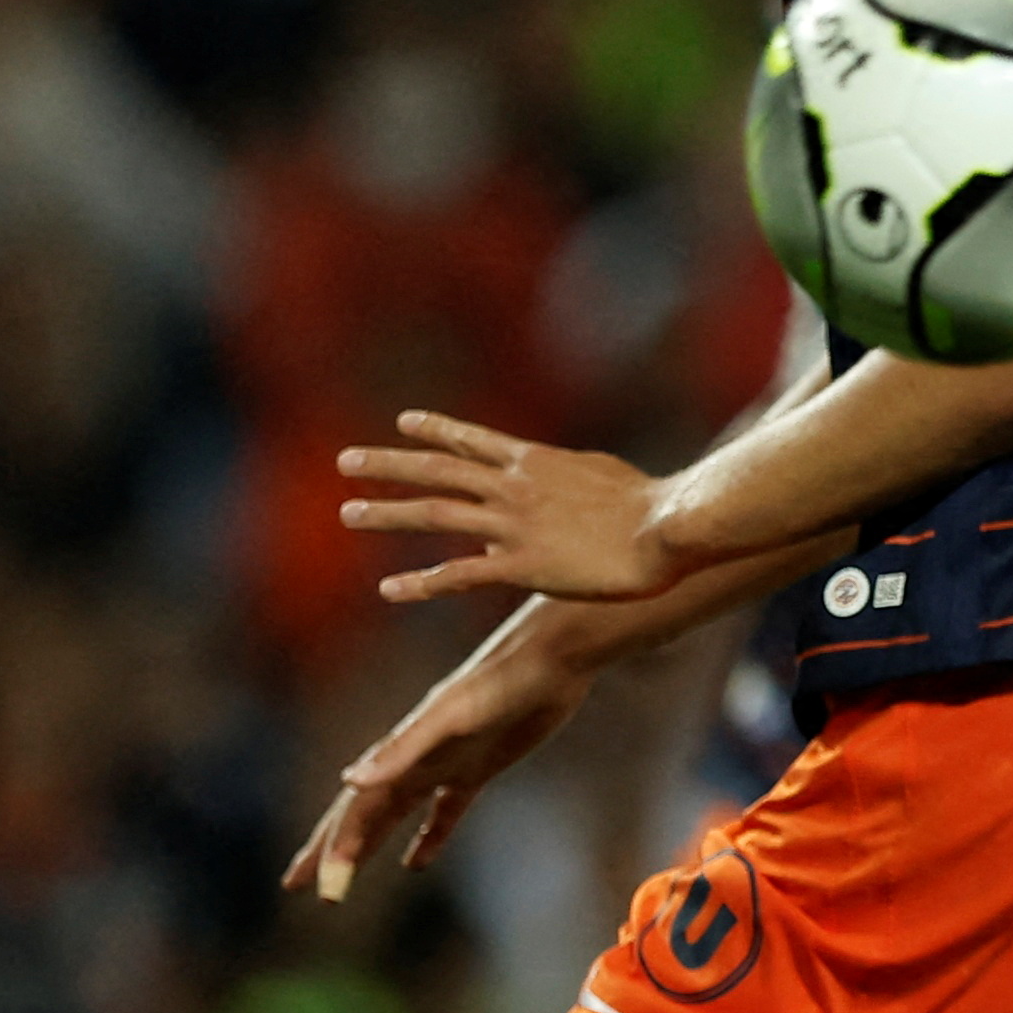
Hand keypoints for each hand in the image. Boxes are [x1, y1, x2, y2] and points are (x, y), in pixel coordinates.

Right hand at [287, 614, 601, 900]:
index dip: (332, 847)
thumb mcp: (449, 718)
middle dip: (329, 850)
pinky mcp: (477, 768)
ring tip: (343, 880)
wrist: (548, 659)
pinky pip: (445, 812)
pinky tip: (415, 863)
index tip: (311, 884)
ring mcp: (443, 765)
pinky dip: (428, 838)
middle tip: (295, 884)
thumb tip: (348, 781)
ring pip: (394, 815)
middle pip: (362, 815)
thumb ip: (401, 749)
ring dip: (367, 845)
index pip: (355, 810)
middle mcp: (412, 761)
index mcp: (399, 753)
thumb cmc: (498, 683)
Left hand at [339, 411, 682, 604]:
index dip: (435, 430)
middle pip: (438, 470)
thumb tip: (550, 477)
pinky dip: (421, 582)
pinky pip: (459, 574)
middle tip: (347, 461)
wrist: (665, 527)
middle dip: (388, 464)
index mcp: (535, 462)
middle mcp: (513, 487)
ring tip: (349, 513)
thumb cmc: (650, 502)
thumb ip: (566, 474)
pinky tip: (391, 590)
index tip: (404, 422)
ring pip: (435, 513)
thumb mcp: (601, 473)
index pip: (473, 440)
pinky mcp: (521, 565)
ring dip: (388, 513)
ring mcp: (512, 524)